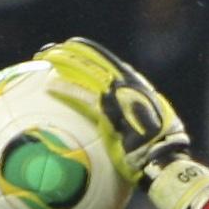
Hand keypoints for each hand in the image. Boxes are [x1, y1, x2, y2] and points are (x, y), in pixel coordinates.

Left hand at [38, 36, 208, 208]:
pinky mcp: (111, 112)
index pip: (108, 61)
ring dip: (64, 60)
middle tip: (48, 50)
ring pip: (87, 70)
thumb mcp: (147, 123)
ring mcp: (120, 95)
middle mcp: (128, 83)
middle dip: (71, 51)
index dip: (88, 53)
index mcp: (136, 84)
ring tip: (44, 56)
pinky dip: (66, 89)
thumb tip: (117, 121)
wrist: (164, 158)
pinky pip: (83, 96)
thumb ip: (130, 114)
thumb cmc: (157, 148)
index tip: (70, 49)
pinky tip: (50, 86)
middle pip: (95, 58)